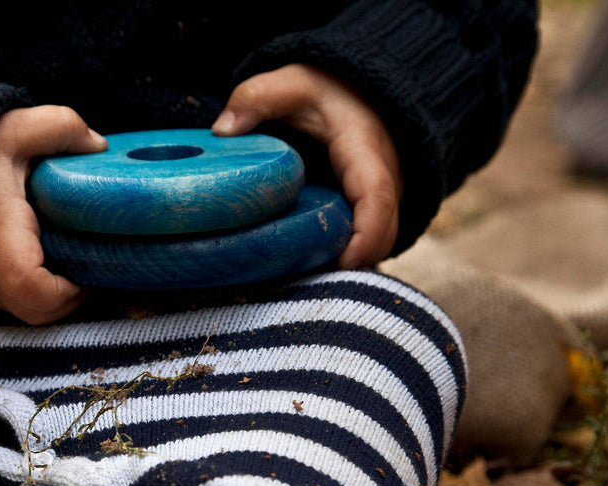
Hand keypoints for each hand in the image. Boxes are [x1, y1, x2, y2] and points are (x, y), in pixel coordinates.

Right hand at [0, 106, 107, 323]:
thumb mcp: (15, 127)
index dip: (65, 289)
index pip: (27, 283)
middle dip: (71, 297)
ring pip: (26, 315)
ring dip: (56, 298)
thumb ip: (62, 127)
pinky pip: (13, 305)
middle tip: (89, 261)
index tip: (85, 263)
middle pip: (36, 311)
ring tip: (70, 258)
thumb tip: (100, 149)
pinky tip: (48, 261)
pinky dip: (37, 293)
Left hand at [213, 64, 401, 268]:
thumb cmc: (325, 90)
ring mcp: (383, 198)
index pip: (377, 196)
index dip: (367, 234)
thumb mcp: (291, 82)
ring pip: (379, 243)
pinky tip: (306, 266)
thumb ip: (256, 98)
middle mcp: (386, 179)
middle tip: (304, 280)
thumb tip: (221, 130)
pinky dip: (343, 257)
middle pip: (384, 233)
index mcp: (365, 150)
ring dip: (347, 264)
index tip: (343, 262)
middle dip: (354, 263)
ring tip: (300, 276)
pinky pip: (366, 242)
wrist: (358, 92)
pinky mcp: (371, 210)